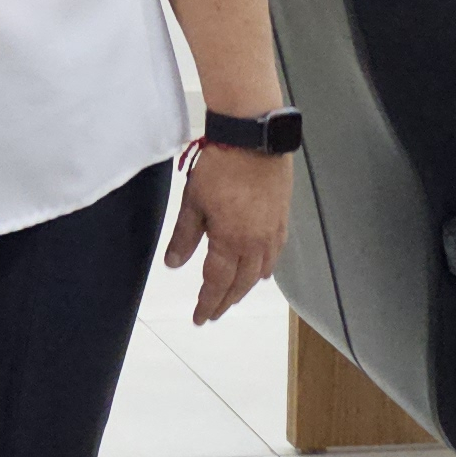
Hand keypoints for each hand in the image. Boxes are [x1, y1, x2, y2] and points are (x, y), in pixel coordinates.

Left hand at [164, 148, 288, 324]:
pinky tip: (261, 272)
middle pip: (241, 283)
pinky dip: (265, 269)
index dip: (207, 302)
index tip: (199, 318)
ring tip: (232, 296)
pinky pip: (275, 255)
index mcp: (231, 241)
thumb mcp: (193, 202)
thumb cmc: (220, 167)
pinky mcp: (282, 219)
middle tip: (213, 313)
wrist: (254, 138)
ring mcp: (273, 232)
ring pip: (260, 272)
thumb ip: (184, 237)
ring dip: (245, 287)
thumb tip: (173, 264)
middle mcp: (256, 244)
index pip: (217, 282)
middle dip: (225, 301)